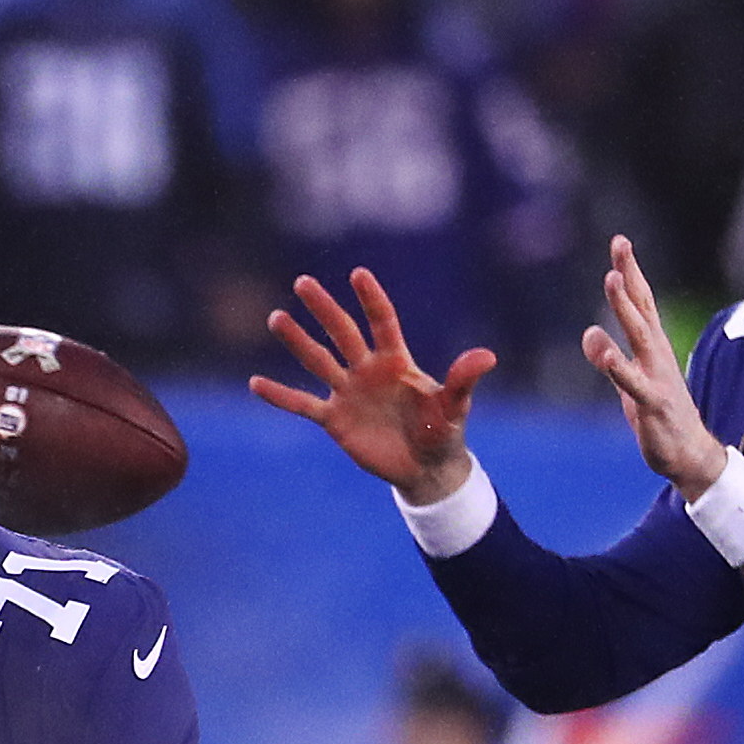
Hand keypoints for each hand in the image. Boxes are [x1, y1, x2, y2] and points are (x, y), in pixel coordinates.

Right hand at [249, 270, 493, 503]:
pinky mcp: (334, 420)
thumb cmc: (443, 432)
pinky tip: (256, 383)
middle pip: (342, 332)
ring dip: (297, 341)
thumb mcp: (455, 406)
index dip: (371, 300)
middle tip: (302, 282)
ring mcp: (348, 393)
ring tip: (275, 318)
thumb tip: (487, 357)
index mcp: (395, 361)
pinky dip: (280, 395)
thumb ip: (463, 379)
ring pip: (318, 361)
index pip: (382, 322)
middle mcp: (367, 370)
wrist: (425, 468)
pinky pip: (303, 404)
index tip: (358, 274)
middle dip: (323, 308)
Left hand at [583, 236, 725, 493]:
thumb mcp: (628, 383)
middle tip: (620, 245)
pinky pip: (632, 381)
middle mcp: (658, 355)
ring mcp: (657, 377)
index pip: (642, 303)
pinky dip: (617, 364)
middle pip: (643, 308)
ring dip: (625, 306)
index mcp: (654, 347)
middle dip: (630, 275)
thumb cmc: (661, 415)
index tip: (620, 242)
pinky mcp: (652, 403)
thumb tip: (589, 332)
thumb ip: (609, 357)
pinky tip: (603, 347)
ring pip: (640, 335)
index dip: (631, 272)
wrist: (689, 454)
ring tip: (611, 279)